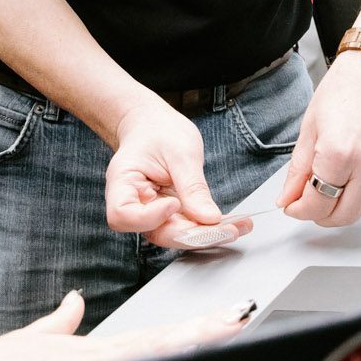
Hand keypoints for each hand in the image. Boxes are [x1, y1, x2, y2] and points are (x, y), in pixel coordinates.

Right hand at [103, 101, 252, 249]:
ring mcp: (151, 211)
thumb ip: (193, 186)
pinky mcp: (169, 214)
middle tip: (227, 229)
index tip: (175, 204)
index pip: (123, 215)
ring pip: (175, 234)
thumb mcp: (181, 152)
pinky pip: (187, 226)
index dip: (149, 217)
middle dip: (192, 234)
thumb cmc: (160, 131)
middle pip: (155, 231)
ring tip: (238, 226)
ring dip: (207, 235)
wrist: (154, 125)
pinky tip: (235, 224)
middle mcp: (133, 203)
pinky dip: (211, 227)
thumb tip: (209, 218)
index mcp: (122, 182)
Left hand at [277, 47, 360, 226]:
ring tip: (339, 184)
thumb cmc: (346, 87)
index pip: (318, 204)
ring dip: (349, 204)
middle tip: (313, 205)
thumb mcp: (311, 127)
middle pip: (345, 215)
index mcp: (339, 153)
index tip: (295, 207)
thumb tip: (288, 199)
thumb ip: (298, 170)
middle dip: (323, 216)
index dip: (301, 211)